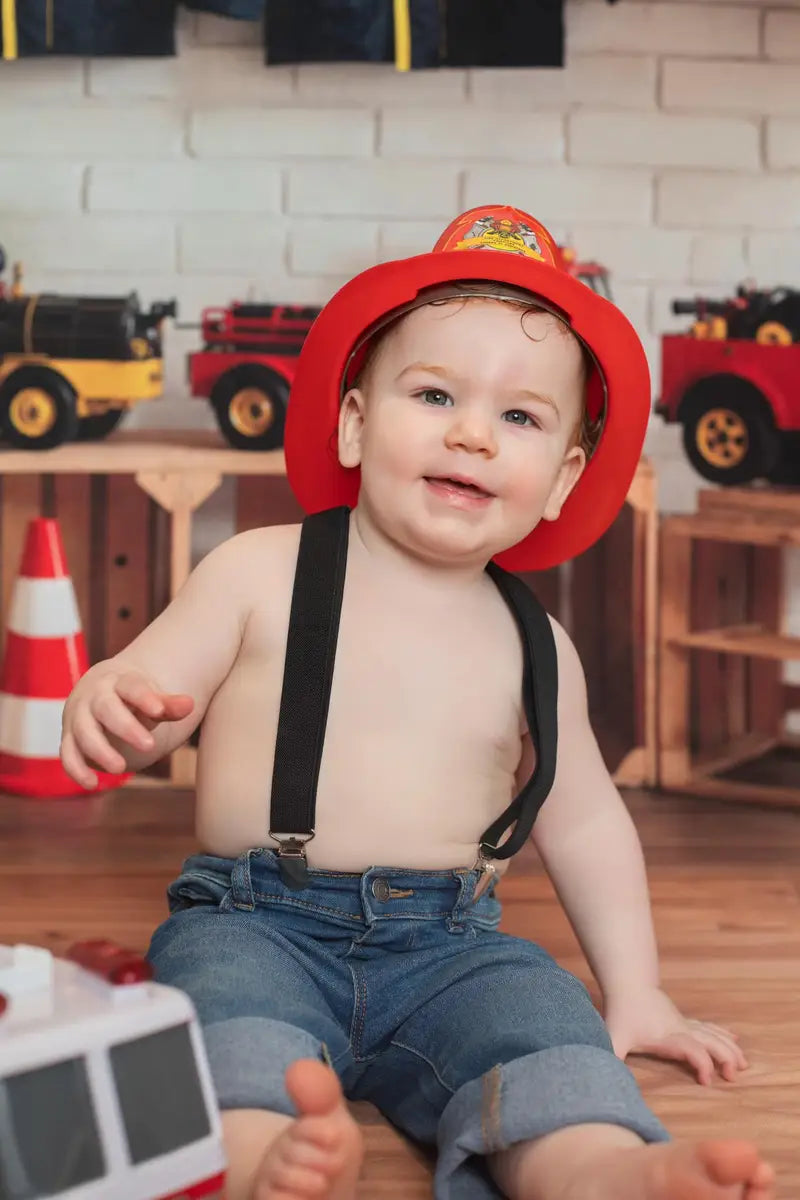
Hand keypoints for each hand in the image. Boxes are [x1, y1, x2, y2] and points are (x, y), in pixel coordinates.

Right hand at [61, 668, 193, 787]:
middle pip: (105, 708)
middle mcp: (93, 697)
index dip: (144, 698)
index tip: (159, 711)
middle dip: (125, 727)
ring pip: (83, 732)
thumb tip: (189, 705)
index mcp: (118, 681)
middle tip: (149, 746)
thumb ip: (169, 705)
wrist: (99, 693)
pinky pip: (67, 754)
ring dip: (100, 751)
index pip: (131, 686)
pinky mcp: (69, 738)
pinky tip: (93, 784)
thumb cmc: (133, 699)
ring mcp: (77, 717)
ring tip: (120, 768)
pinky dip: (77, 769)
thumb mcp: (151, 700)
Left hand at [604, 987, 747, 1084]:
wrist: (628, 985)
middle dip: (724, 1058)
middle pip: (710, 1041)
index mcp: (667, 1037)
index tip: (707, 1082)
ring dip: (729, 1048)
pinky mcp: (683, 1021)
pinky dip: (723, 1035)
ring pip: (713, 1034)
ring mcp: (684, 1024)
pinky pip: (708, 1028)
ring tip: (743, 1064)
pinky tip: (734, 1039)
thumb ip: (611, 1057)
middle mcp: (680, 1030)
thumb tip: (606, 1076)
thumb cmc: (621, 1014)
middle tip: (733, 1076)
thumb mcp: (613, 1038)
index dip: (702, 1064)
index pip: (691, 1050)